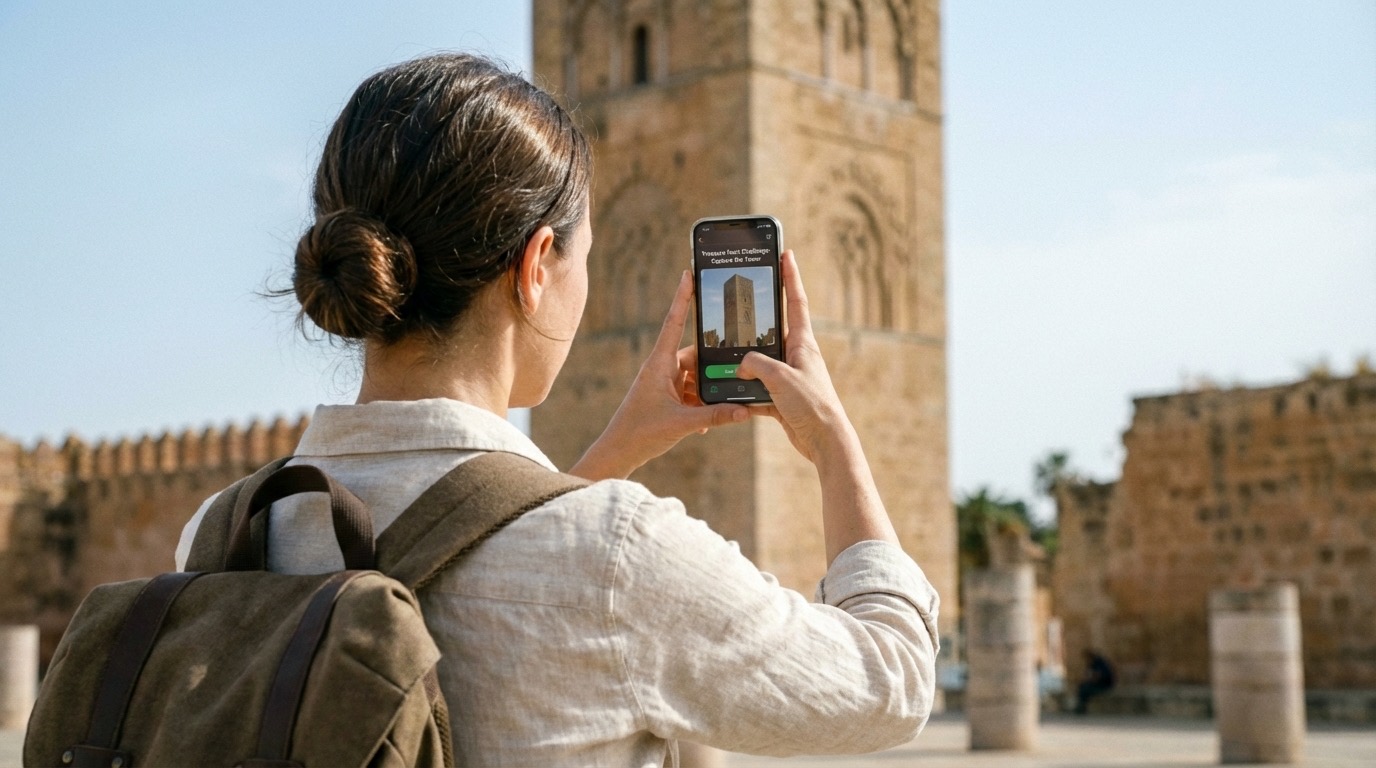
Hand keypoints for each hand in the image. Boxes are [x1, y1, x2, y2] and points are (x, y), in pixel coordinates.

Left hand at [570, 271, 749, 479]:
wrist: (619, 453)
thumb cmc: (641, 433)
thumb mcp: (682, 424)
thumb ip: (715, 416)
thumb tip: (744, 411)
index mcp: (659, 363)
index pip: (674, 322)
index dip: (682, 297)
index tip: (689, 273)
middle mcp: (662, 368)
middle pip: (695, 355)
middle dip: (712, 365)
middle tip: (733, 368)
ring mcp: (664, 383)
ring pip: (695, 376)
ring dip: (707, 390)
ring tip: (719, 405)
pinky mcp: (667, 397)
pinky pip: (691, 393)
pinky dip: (701, 405)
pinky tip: (706, 422)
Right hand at [735, 250, 853, 464]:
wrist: (825, 441)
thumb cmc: (811, 405)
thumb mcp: (780, 378)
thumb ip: (756, 364)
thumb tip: (740, 365)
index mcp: (802, 343)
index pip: (796, 301)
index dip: (790, 276)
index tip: (786, 254)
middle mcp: (797, 356)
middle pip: (774, 328)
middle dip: (759, 316)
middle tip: (743, 298)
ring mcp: (790, 376)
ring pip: (761, 361)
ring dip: (745, 361)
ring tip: (726, 352)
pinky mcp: (783, 397)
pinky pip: (758, 387)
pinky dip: (746, 390)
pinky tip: (732, 392)